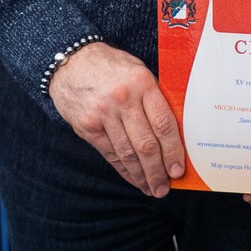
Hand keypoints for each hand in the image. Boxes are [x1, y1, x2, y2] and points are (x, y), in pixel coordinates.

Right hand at [47, 41, 183, 197]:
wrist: (71, 61)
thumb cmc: (111, 66)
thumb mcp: (138, 71)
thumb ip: (155, 97)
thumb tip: (176, 132)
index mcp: (142, 84)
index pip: (163, 124)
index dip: (173, 151)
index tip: (178, 169)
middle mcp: (123, 100)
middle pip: (146, 144)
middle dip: (158, 170)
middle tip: (165, 188)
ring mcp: (103, 114)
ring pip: (127, 153)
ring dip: (141, 175)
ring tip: (152, 189)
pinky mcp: (87, 126)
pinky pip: (109, 153)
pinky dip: (123, 170)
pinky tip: (134, 179)